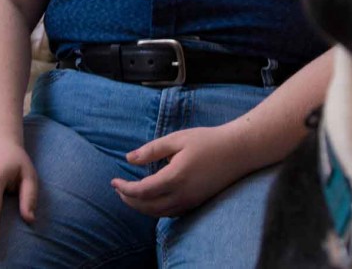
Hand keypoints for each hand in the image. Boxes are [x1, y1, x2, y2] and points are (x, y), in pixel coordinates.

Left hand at [111, 123, 252, 217]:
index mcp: (175, 177)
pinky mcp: (196, 203)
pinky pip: (170, 213)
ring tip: (130, 195)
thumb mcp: (178, 139)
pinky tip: (152, 199)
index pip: (141, 192)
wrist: (239, 151)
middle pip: (147, 207)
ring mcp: (190, 201)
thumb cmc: (208, 141)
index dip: (124, 188)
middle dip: (129, 200)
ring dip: (141, 207)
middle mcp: (182, 194)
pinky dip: (155, 209)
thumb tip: (129, 158)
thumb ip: (152, 150)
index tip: (113, 181)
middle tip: (118, 188)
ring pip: (158, 213)